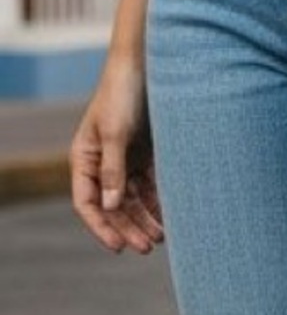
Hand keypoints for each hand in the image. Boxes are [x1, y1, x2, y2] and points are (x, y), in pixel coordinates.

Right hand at [71, 58, 162, 254]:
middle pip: (114, 205)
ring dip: (146, 218)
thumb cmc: (123, 94)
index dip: (102, 226)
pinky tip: (173, 217)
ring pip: (135, 198)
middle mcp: (103, 162)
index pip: (87, 202)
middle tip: (147, 248)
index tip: (118, 246)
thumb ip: (114, 170)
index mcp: (84, 158)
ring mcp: (126, 158)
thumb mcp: (117, 133)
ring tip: (162, 239)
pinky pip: (153, 184)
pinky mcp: (148, 152)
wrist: (147, 66)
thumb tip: (111, 206)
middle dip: (129, 228)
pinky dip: (160, 201)